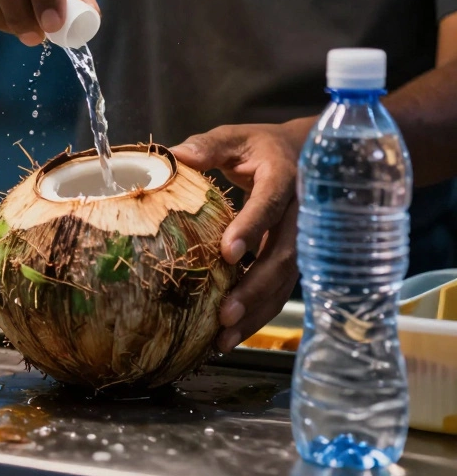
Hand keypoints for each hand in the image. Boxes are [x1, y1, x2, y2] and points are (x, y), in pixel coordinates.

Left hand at [171, 122, 308, 351]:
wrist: (302, 155)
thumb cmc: (259, 147)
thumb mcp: (234, 137)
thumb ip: (206, 146)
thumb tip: (172, 157)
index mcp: (283, 177)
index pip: (269, 205)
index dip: (251, 229)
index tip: (228, 254)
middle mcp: (299, 213)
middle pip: (282, 256)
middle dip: (255, 289)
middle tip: (225, 314)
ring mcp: (301, 239)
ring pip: (284, 281)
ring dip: (257, 312)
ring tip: (224, 338)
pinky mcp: (294, 258)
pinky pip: (279, 289)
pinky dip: (258, 313)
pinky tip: (231, 334)